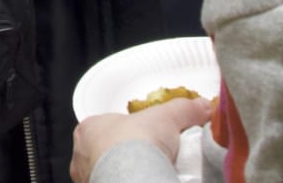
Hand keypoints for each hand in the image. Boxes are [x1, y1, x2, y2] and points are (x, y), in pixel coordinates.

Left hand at [70, 97, 213, 181]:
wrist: (131, 178)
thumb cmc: (133, 145)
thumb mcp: (166, 117)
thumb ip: (183, 109)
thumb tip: (200, 106)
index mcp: (89, 128)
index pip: (108, 127)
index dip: (129, 132)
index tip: (146, 138)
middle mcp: (82, 154)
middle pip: (107, 152)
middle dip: (127, 155)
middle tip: (150, 159)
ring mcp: (86, 177)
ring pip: (107, 172)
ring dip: (125, 173)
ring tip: (148, 174)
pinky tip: (142, 182)